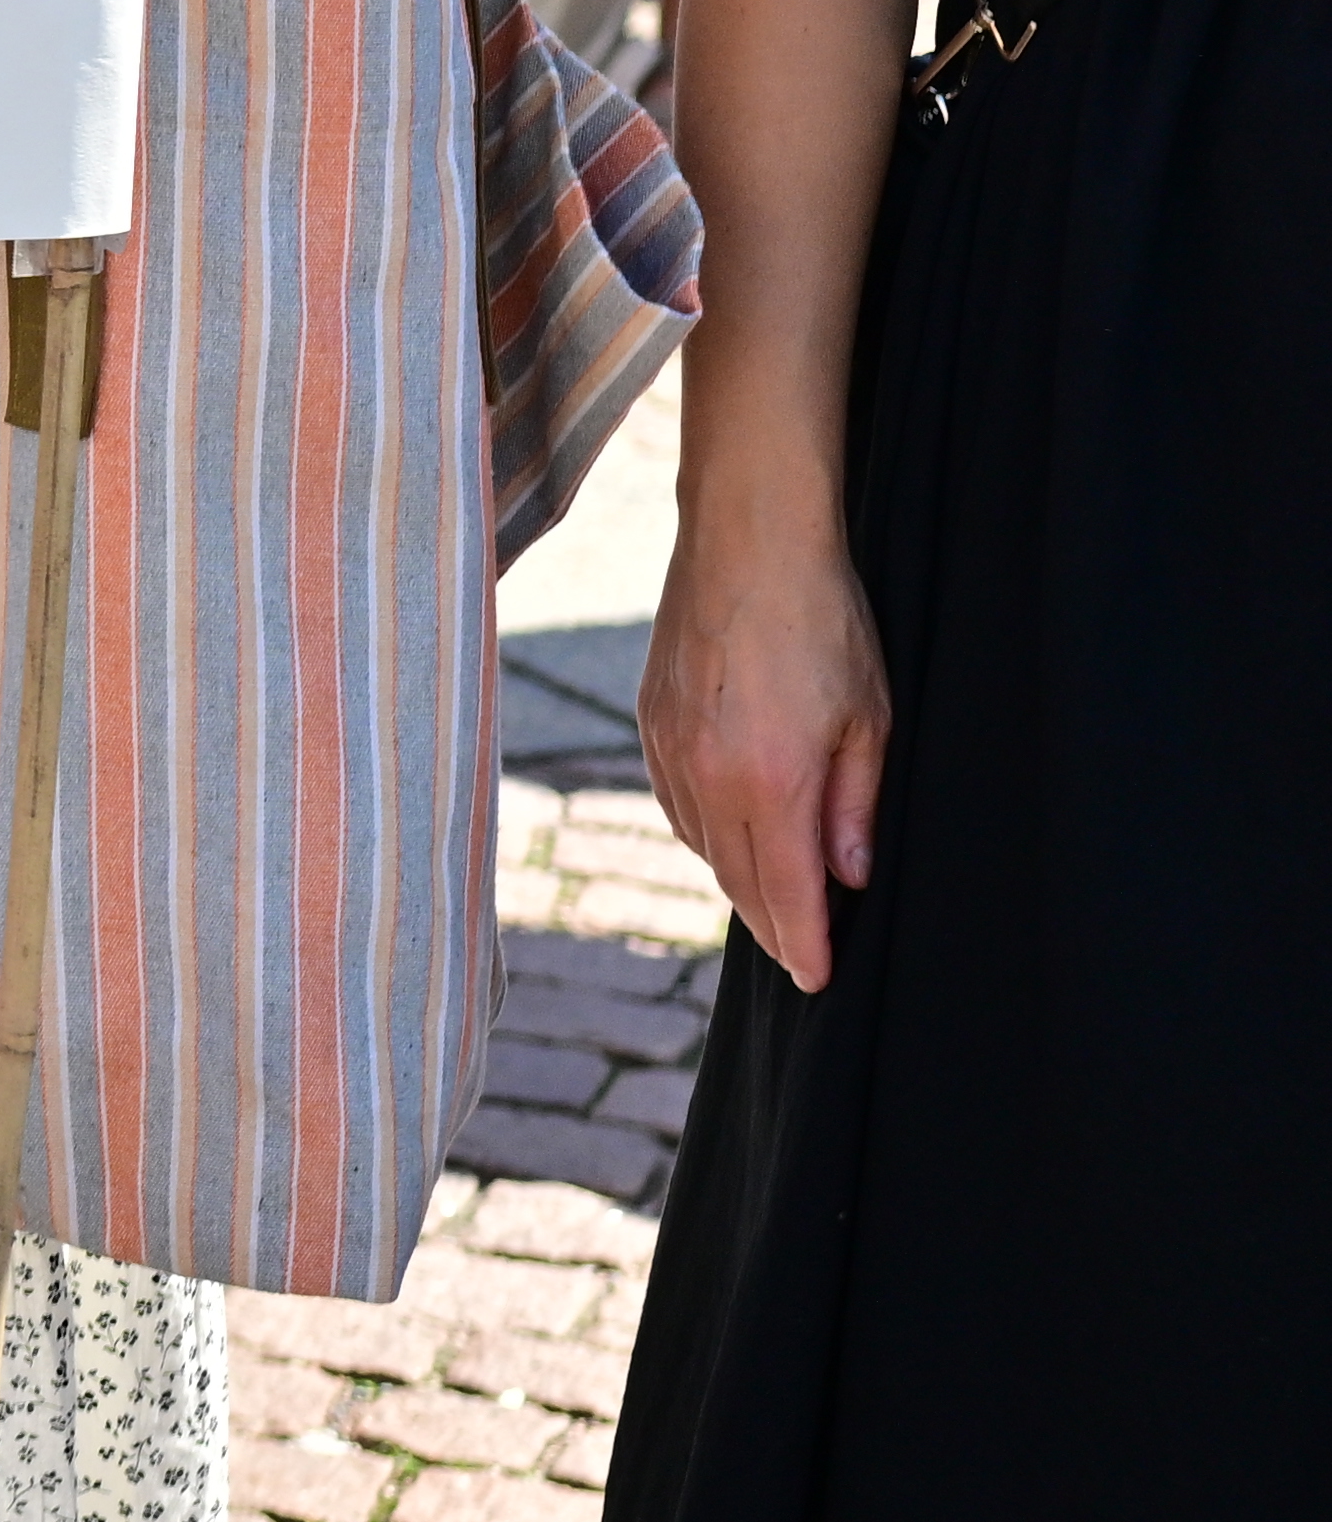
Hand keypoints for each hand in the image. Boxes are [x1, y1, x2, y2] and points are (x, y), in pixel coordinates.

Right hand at [641, 501, 887, 990]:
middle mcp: (707, 777)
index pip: (784, 892)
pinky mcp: (650, 727)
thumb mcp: (870, 716)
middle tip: (803, 956)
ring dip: (741, 881)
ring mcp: (669, 752)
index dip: (803, 944)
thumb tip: (850, 877)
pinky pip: (678, 807)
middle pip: (738, 881)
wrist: (747, 540)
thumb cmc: (823, 619)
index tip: (817, 981)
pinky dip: (709, 836)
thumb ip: (855, 804)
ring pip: (704, 847)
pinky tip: (734, 837)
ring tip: (775, 904)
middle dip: (773, 926)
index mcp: (767, 780)